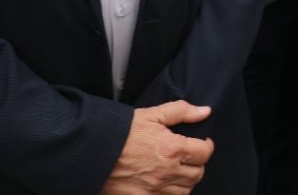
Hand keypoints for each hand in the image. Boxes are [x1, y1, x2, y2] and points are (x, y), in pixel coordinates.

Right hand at [100, 101, 214, 194]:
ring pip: (184, 192)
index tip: (201, 144)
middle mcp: (167, 172)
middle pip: (197, 174)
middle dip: (196, 165)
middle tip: (189, 157)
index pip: (204, 153)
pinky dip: (168, 194)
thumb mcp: (151, 114)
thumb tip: (205, 111)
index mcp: (172, 148)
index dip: (206, 146)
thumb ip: (181, 111)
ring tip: (176, 172)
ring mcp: (154, 189)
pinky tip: (163, 186)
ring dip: (184, 182)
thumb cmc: (120, 131)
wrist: (91, 150)